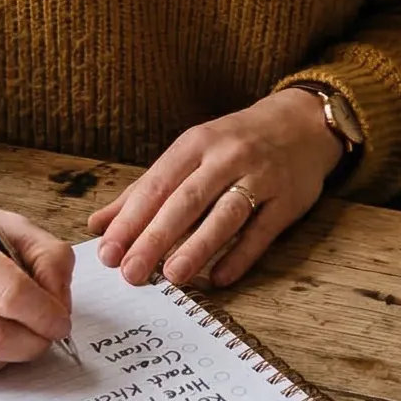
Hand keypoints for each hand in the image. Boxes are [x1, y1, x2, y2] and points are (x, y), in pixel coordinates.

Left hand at [87, 88, 341, 292]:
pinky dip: (241, 255)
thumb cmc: (235, 143)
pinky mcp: (288, 199)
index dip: (131, 220)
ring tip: (172, 276)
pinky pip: (263, 231)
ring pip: (226, 214)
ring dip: (198, 246)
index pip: (157, 184)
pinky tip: (220, 278)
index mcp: (196, 143)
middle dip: (156, 237)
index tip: (107, 252)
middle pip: (187, 200)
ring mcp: (261, 176)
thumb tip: (99, 224)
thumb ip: (144, 190)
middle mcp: (227, 156)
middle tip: (131, 272)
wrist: (302, 122)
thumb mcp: (189, 153)